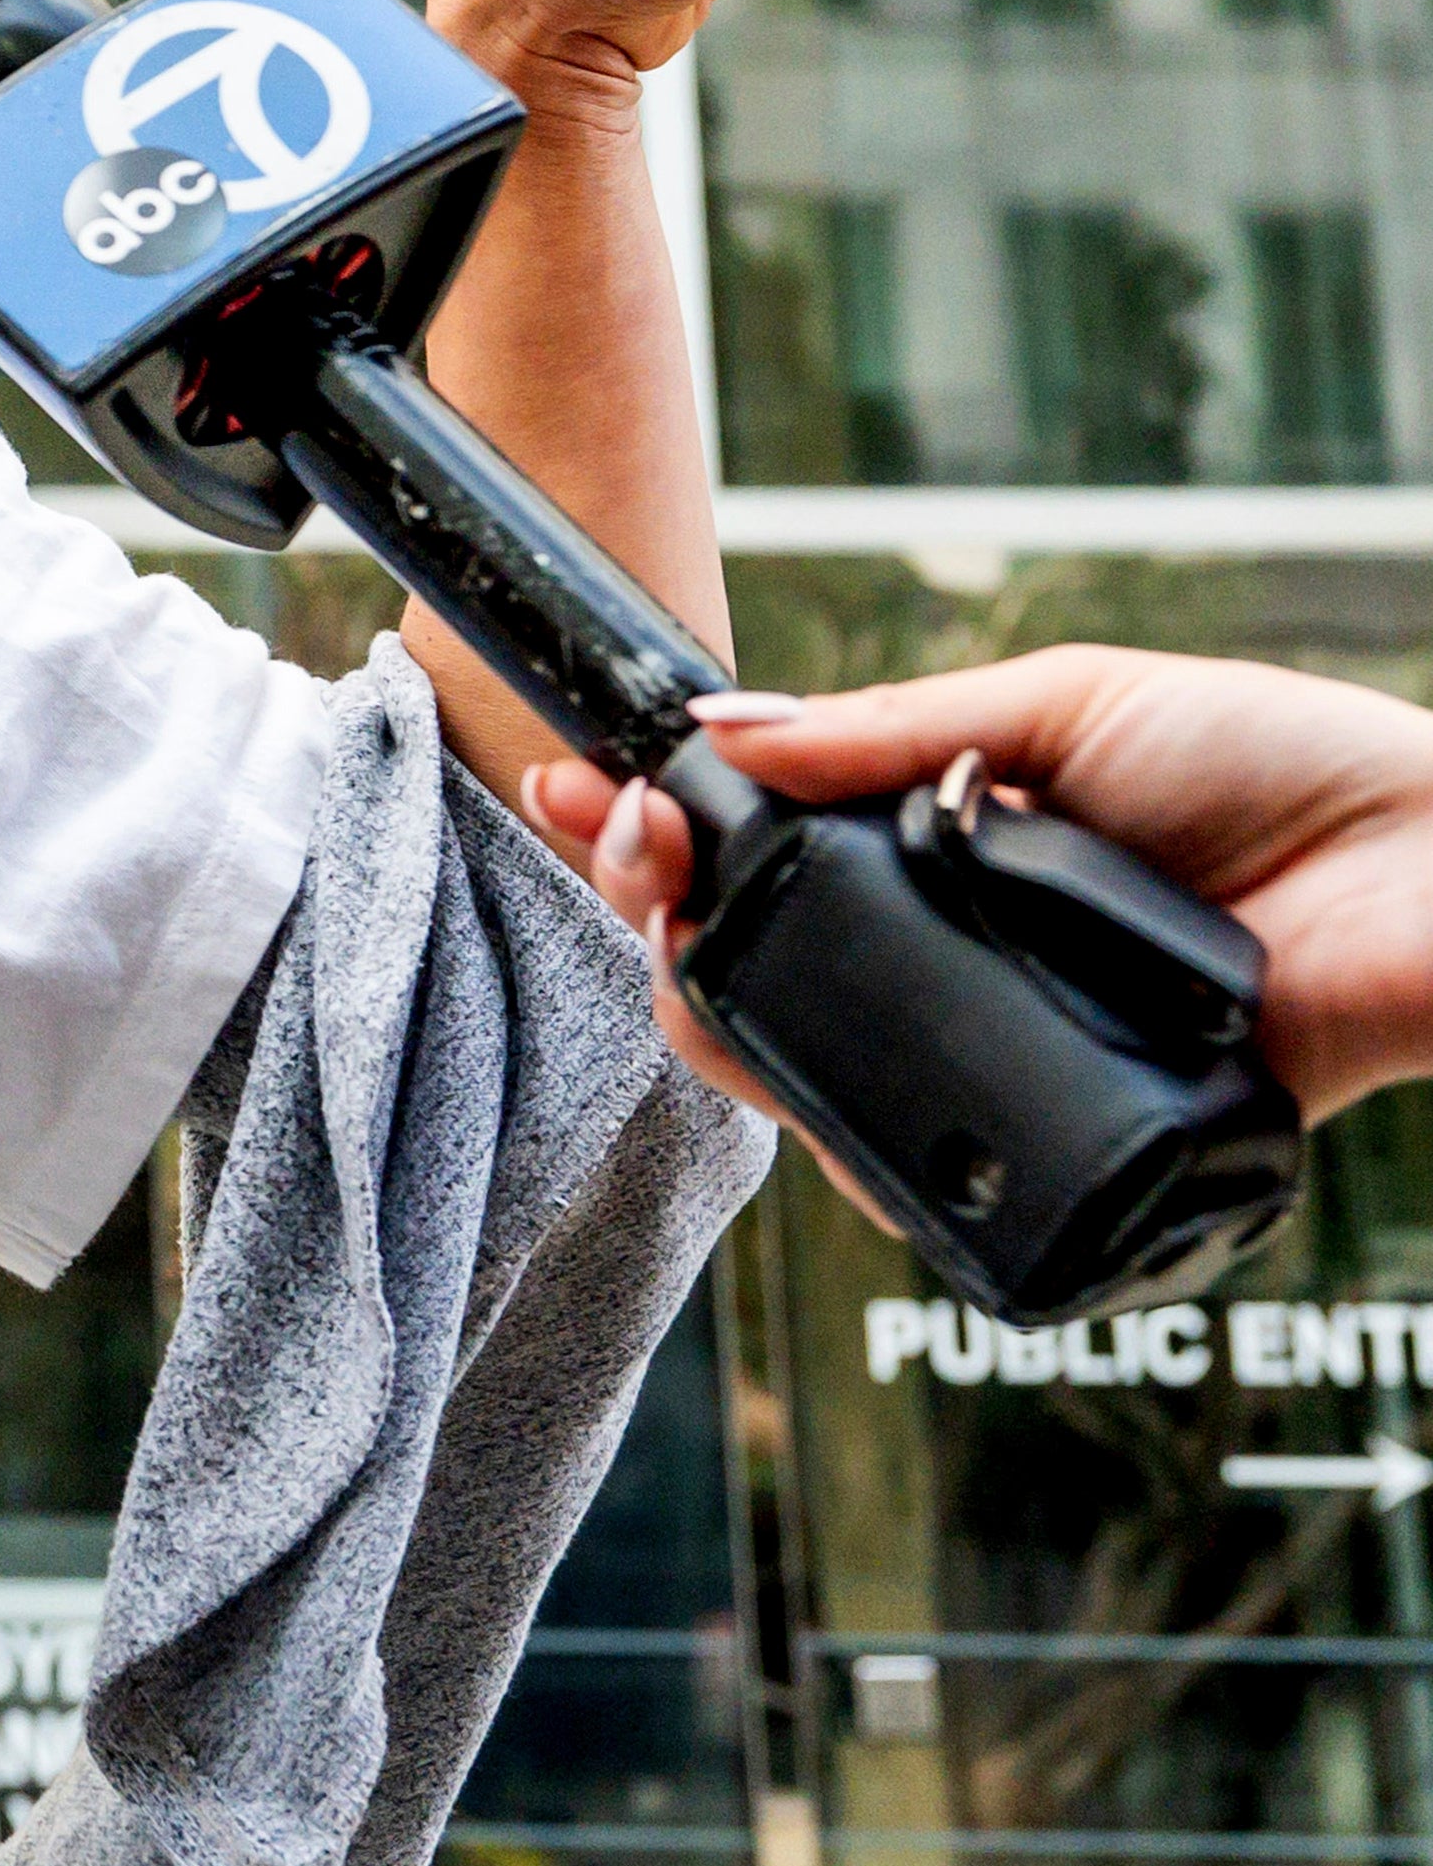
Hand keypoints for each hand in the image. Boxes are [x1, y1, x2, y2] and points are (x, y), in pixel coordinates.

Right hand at [526, 653, 1432, 1136]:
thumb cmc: (1285, 770)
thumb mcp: (1066, 705)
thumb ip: (888, 728)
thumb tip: (719, 730)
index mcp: (938, 840)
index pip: (758, 844)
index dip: (651, 827)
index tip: (579, 795)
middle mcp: (948, 949)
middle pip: (744, 963)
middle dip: (656, 912)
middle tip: (642, 863)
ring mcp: (990, 1045)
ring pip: (802, 1068)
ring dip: (716, 1015)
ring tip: (691, 954)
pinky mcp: (1050, 1135)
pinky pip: (911, 1160)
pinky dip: (843, 1139)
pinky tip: (802, 1096)